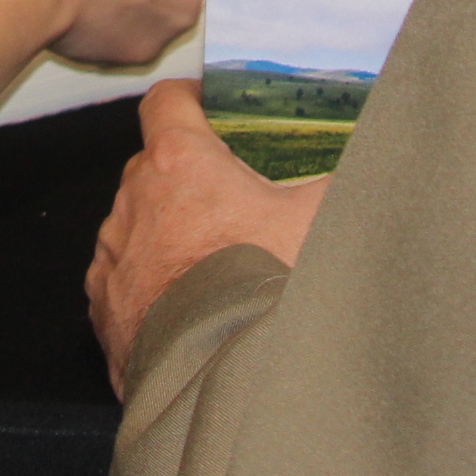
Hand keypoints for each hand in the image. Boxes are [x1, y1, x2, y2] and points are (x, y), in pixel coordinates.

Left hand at [88, 79, 326, 392]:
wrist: (220, 376)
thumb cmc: (263, 290)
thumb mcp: (319, 220)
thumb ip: (341, 178)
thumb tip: (372, 159)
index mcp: (179, 164)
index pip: (167, 102)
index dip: (187, 99)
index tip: (205, 106)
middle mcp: (133, 201)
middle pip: (155, 168)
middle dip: (189, 180)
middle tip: (234, 203)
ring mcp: (113, 256)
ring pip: (137, 226)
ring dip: (167, 235)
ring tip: (213, 266)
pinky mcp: (103, 307)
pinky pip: (124, 280)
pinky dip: (150, 286)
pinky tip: (189, 307)